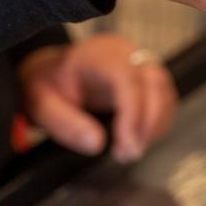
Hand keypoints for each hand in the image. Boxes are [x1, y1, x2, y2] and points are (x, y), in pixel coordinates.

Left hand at [18, 34, 177, 161]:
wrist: (51, 72)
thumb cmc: (45, 84)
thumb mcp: (41, 105)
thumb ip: (65, 124)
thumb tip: (97, 144)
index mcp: (99, 54)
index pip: (127, 79)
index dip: (133, 113)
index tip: (126, 144)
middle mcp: (125, 53)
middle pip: (155, 84)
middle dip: (148, 123)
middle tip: (129, 153)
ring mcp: (140, 62)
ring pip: (164, 91)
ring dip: (155, 125)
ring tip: (131, 149)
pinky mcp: (147, 76)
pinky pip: (165, 97)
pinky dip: (158, 121)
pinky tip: (140, 137)